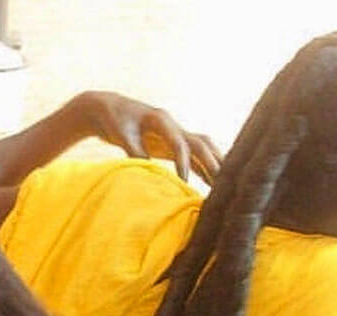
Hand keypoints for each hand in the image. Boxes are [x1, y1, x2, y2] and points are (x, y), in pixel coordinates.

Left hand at [74, 91, 222, 184]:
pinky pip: (192, 156)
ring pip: (202, 149)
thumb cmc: (114, 120)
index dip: (183, 165)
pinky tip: (211, 182)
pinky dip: (202, 168)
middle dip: (212, 163)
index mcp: (162, 121)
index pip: (180, 145)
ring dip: (214, 165)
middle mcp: (174, 126)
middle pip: (201, 145)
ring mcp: (174, 134)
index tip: (183, 184)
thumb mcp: (121, 135)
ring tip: (226, 186)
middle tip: (222, 185)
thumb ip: (135, 150)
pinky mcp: (170, 144)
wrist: (110, 108)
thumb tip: (147, 167)